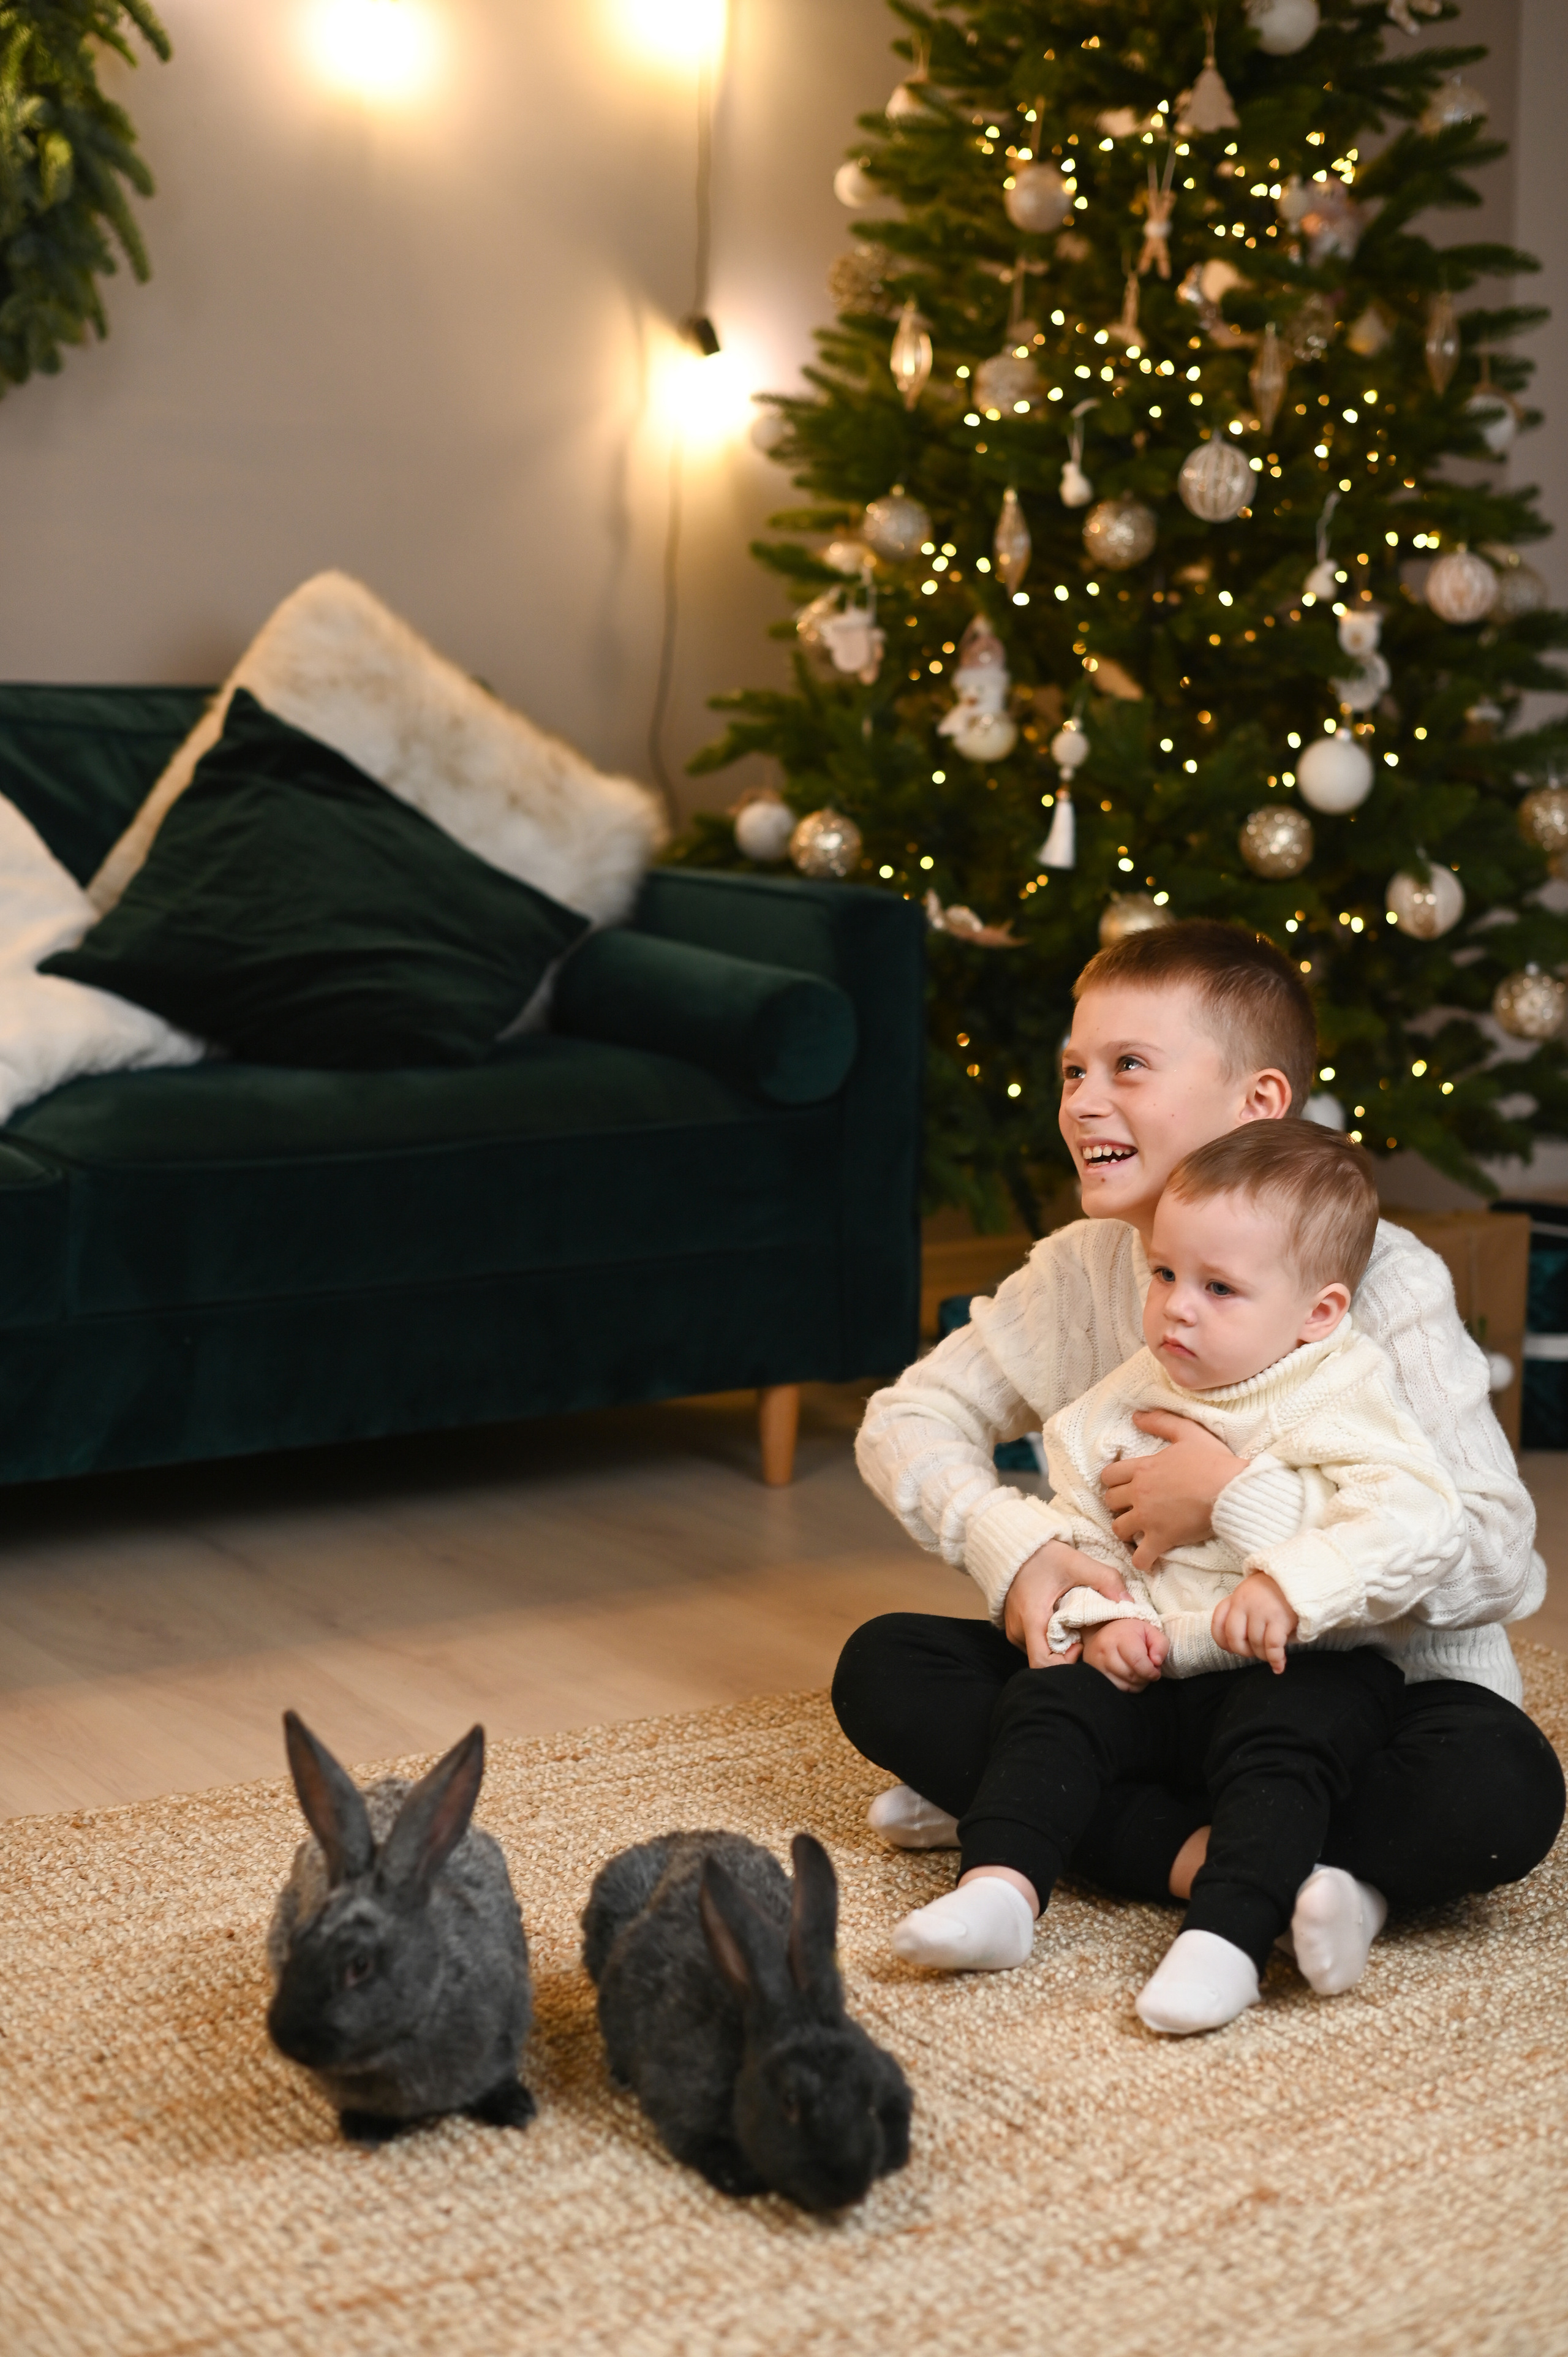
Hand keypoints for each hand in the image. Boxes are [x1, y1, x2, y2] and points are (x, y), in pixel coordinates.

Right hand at [1003, 1540, 1130, 1668]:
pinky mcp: (1015, 1628)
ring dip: (1059, 1648)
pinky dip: (1051, 1641)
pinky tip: (1062, 1623)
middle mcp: (1018, 1630)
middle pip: (1043, 1661)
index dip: (1065, 1663)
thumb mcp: (1077, 1562)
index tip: (1079, 1645)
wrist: (1016, 1548)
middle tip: (1082, 1635)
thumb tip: (1128, 1603)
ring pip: (1040, 1653)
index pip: (1042, 1663)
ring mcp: (1014, 1631)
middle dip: (1067, 1655)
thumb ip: (1105, 1580)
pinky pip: (1034, 1645)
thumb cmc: (1044, 1556)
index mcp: (1031, 1619)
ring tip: (1073, 1626)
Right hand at [1082, 1617, 1167, 1692]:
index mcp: (1120, 1637)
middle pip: (1132, 1676)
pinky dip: (1127, 1686)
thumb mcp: (1150, 1631)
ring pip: (1124, 1686)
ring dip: (1137, 1683)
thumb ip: (1160, 1645)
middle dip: (1145, 1677)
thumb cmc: (1130, 1632)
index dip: (1151, 1671)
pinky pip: (1116, 1689)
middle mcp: (1105, 1651)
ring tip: (1139, 1672)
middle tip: (1148, 1670)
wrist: (1102, 1631)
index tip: (1156, 1671)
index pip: (1138, 1662)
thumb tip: (1156, 1662)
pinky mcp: (1094, 1674)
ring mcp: (1097, 1664)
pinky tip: (1129, 1677)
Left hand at [1100, 1411, 1246, 1568]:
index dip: (1113, 1481)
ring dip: (1125, 1531)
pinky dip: (1141, 1560)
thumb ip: (1161, 1421)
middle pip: (1109, 1502)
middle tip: (1131, 1507)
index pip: (1109, 1475)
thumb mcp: (1188, 1432)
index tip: (1123, 1486)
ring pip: (1119, 1528)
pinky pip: (1140, 1557)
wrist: (1232, 1489)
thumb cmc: (1213, 1461)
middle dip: (1118, 1505)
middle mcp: (1140, 1493)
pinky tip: (1148, 1558)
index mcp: (1143, 1468)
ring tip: (1138, 1531)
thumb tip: (1136, 1416)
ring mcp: (1148, 1518)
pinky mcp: (1162, 1539)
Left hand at [1211, 1571, 1298, 1673]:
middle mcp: (1244, 1604)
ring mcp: (1262, 1611)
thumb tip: (1231, 1645)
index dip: (1222, 1641)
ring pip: (1255, 1644)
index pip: (1217, 1622)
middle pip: (1234, 1637)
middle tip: (1252, 1652)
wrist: (1298, 1576)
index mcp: (1235, 1598)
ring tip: (1269, 1655)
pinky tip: (1278, 1666)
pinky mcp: (1280, 1619)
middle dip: (1243, 1651)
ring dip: (1262, 1655)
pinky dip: (1275, 1659)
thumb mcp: (1250, 1594)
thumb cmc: (1273, 1590)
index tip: (1229, 1648)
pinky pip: (1272, 1646)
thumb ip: (1239, 1612)